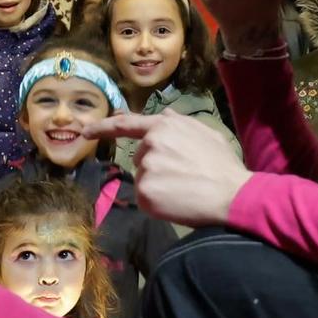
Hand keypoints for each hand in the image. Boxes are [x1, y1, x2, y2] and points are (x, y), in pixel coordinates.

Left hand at [86, 110, 250, 227]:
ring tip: (183, 189)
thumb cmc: (223, 165)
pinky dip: (157, 203)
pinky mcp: (145, 193)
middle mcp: (151, 144)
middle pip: (140, 159)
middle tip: (182, 177)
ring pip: (142, 179)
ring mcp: (146, 169)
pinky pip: (144, 198)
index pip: (126, 124)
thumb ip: (181, 123)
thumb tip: (164, 114)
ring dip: (157, 186)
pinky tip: (177, 201)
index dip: (103, 127)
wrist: (232, 194)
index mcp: (164, 127)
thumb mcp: (206, 134)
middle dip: (155, 167)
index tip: (86, 132)